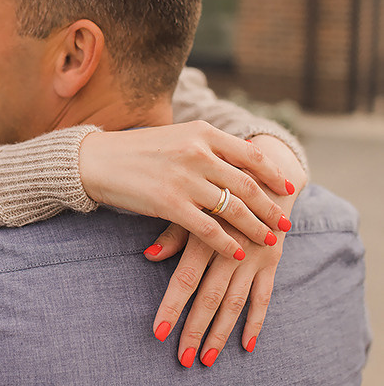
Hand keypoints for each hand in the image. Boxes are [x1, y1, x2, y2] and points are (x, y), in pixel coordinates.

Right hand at [79, 122, 299, 261]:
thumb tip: (237, 162)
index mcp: (202, 133)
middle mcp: (198, 152)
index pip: (250, 155)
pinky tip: (238, 252)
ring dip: (256, 227)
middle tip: (286, 221)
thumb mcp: (177, 137)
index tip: (289, 188)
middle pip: (248, 184)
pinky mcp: (169, 203)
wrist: (97, 160)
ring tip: (269, 239)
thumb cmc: (137, 151)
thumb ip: (206, 147)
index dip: (273, 174)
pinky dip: (227, 243)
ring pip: (233, 207)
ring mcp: (185, 178)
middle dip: (271, 206)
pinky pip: (208, 228)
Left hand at [145, 133, 304, 363]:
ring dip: (221, 332)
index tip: (157, 332)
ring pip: (236, 302)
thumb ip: (173, 232)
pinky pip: (265, 297)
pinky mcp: (272, 261)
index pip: (185, 278)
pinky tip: (246, 346)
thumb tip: (148, 257)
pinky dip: (256, 322)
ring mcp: (255, 257)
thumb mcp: (193, 201)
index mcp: (206, 233)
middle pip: (210, 297)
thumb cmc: (217, 186)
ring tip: (208, 359)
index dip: (172, 306)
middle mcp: (231, 248)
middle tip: (182, 359)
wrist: (264, 169)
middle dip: (195, 330)